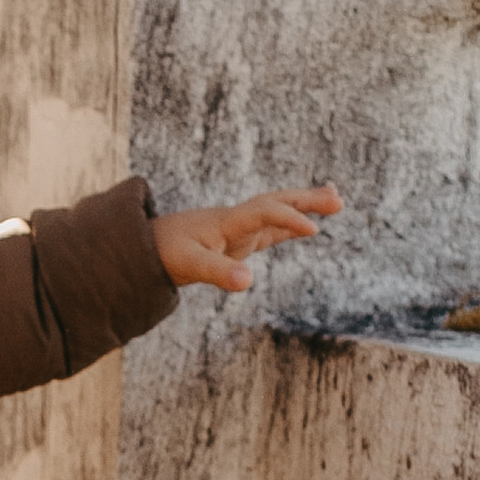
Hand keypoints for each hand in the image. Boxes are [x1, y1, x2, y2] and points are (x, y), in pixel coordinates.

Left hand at [153, 184, 341, 293]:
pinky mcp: (236, 239)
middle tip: (338, 198)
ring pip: (277, 212)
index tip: (313, 230)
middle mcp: (236, 220)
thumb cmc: (163, 253)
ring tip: (336, 199)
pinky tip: (305, 225)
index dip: (288, 219)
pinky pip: (270, 228)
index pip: (264, 213)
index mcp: (227, 222)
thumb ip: (218, 272)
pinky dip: (290, 224)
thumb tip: (247, 281)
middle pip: (277, 202)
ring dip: (304, 206)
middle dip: (307, 200)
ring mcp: (238, 228)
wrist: (141, 246)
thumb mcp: (189, 265)